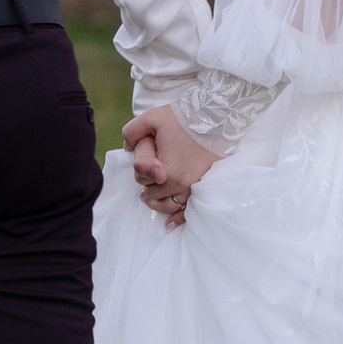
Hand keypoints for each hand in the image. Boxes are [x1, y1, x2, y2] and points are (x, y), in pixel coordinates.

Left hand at [121, 104, 219, 225]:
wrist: (216, 118)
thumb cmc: (182, 119)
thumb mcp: (150, 118)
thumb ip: (131, 132)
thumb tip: (126, 149)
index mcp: (167, 172)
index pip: (141, 178)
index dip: (140, 166)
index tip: (147, 153)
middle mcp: (181, 185)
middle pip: (153, 193)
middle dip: (148, 181)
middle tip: (154, 165)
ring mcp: (194, 188)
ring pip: (168, 205)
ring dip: (158, 201)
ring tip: (150, 196)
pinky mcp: (204, 188)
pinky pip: (189, 210)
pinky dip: (178, 218)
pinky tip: (170, 224)